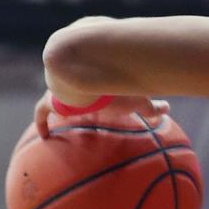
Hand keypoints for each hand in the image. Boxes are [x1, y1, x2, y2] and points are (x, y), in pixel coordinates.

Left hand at [35, 90, 169, 138]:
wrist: (89, 71)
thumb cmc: (117, 86)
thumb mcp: (138, 98)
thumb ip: (151, 107)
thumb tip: (167, 109)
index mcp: (94, 78)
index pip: (92, 81)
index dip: (94, 88)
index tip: (97, 98)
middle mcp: (76, 81)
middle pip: (71, 87)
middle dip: (73, 97)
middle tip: (78, 112)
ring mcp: (61, 87)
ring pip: (54, 96)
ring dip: (56, 107)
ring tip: (60, 123)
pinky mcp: (51, 99)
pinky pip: (41, 111)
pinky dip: (43, 122)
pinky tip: (46, 137)